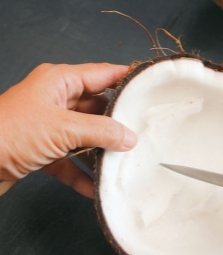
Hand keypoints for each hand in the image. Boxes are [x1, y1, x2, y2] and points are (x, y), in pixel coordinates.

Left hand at [0, 63, 137, 197]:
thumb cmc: (11, 133)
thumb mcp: (63, 128)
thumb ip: (101, 131)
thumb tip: (129, 138)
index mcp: (60, 81)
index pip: (102, 75)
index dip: (125, 78)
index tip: (147, 87)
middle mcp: (56, 100)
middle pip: (97, 108)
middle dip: (117, 122)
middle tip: (141, 131)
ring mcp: (50, 125)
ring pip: (85, 135)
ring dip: (101, 150)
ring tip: (123, 161)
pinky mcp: (43, 149)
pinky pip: (70, 159)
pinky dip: (82, 172)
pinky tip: (95, 187)